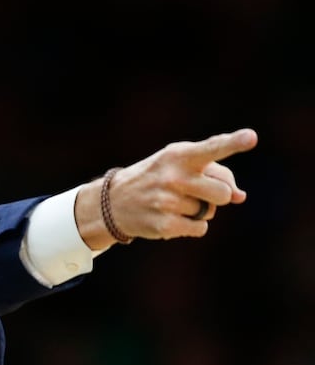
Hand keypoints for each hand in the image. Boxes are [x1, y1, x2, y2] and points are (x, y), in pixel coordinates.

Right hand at [76, 128, 257, 247]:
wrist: (114, 202)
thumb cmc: (157, 177)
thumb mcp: (180, 164)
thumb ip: (214, 172)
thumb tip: (241, 196)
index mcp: (179, 155)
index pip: (211, 148)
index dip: (233, 143)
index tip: (251, 137)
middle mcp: (173, 176)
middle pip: (223, 193)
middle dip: (215, 196)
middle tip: (193, 192)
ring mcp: (167, 201)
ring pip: (210, 212)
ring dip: (199, 210)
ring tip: (173, 203)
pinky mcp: (164, 224)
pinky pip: (201, 228)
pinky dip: (191, 226)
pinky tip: (170, 217)